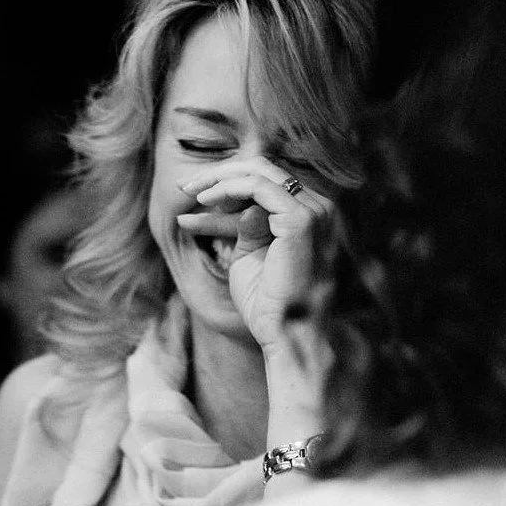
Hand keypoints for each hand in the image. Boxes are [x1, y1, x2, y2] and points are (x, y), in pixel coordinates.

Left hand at [177, 156, 331, 351]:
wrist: (289, 335)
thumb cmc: (269, 305)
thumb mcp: (249, 254)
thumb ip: (241, 224)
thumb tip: (214, 200)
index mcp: (313, 215)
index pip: (268, 184)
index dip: (229, 184)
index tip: (194, 193)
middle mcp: (319, 207)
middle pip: (266, 170)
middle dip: (222, 174)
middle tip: (186, 186)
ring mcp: (314, 211)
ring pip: (260, 172)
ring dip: (220, 178)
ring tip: (190, 192)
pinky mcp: (300, 219)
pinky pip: (258, 187)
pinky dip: (227, 188)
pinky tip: (204, 200)